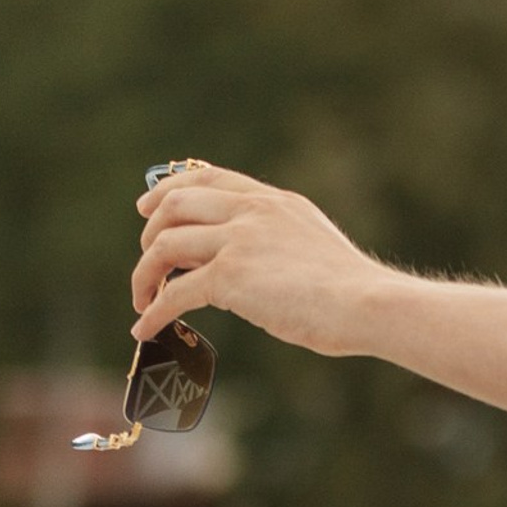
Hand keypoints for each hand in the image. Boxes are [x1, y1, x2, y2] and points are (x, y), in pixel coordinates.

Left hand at [131, 165, 391, 355]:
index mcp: (272, 201)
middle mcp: (251, 211)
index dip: (169, 190)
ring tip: (141, 302)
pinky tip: (145, 328)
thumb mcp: (310, 243)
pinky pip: (173, 292)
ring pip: (164, 245)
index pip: (208, 178)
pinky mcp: (230, 276)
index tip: (148, 207)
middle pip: (174, 205)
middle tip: (147, 264)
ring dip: (143, 276)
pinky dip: (153, 313)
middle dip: (149, 233)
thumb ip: (276, 239)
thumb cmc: (350, 289)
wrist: (365, 303)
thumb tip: (246, 264)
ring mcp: (238, 240)